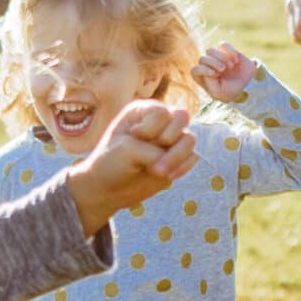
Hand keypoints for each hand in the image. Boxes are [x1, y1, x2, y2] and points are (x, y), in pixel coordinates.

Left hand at [67, 99, 195, 234]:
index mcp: (142, 111)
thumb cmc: (110, 163)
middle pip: (182, 116)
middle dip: (169, 138)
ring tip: (158, 172)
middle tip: (150, 155)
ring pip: (190, 139)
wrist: (107, 189)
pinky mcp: (177, 159)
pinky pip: (192, 158)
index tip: (133, 138)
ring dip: (176, 157)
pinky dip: (182, 167)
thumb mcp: (127, 149)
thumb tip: (180, 160)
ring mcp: (170, 140)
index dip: (150, 128)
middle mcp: (159, 122)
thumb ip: (155, 150)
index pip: (161, 111)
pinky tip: (167, 177)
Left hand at [192, 41, 257, 100]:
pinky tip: (236, 60)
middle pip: (202, 59)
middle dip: (213, 63)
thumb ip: (209, 83)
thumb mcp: (219, 93)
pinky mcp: (226, 51)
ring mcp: (216, 58)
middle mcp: (207, 67)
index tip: (215, 74)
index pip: (194, 71)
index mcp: (202, 78)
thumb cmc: (230, 91)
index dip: (204, 70)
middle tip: (223, 69)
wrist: (247, 85)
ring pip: (210, 51)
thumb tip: (208, 69)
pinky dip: (230, 51)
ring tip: (230, 66)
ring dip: (221, 57)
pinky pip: (223, 45)